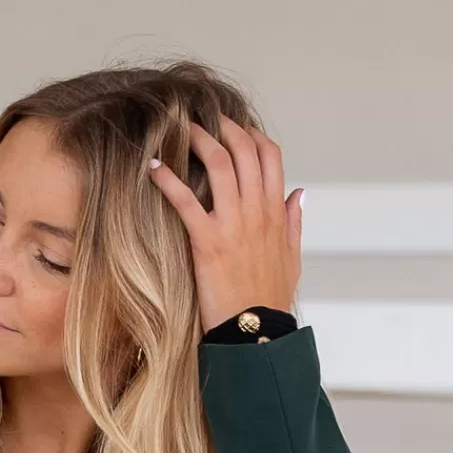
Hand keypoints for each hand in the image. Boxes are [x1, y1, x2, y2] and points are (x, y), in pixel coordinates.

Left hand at [148, 117, 302, 334]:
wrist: (258, 334)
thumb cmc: (271, 300)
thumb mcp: (292, 257)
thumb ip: (295, 221)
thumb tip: (299, 193)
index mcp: (276, 213)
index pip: (270, 156)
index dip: (251, 135)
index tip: (235, 128)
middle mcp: (257, 211)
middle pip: (243, 149)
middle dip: (222, 126)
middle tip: (203, 118)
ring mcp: (233, 224)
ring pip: (218, 163)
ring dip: (198, 140)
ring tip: (180, 129)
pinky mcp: (208, 242)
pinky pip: (185, 200)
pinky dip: (167, 179)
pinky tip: (152, 167)